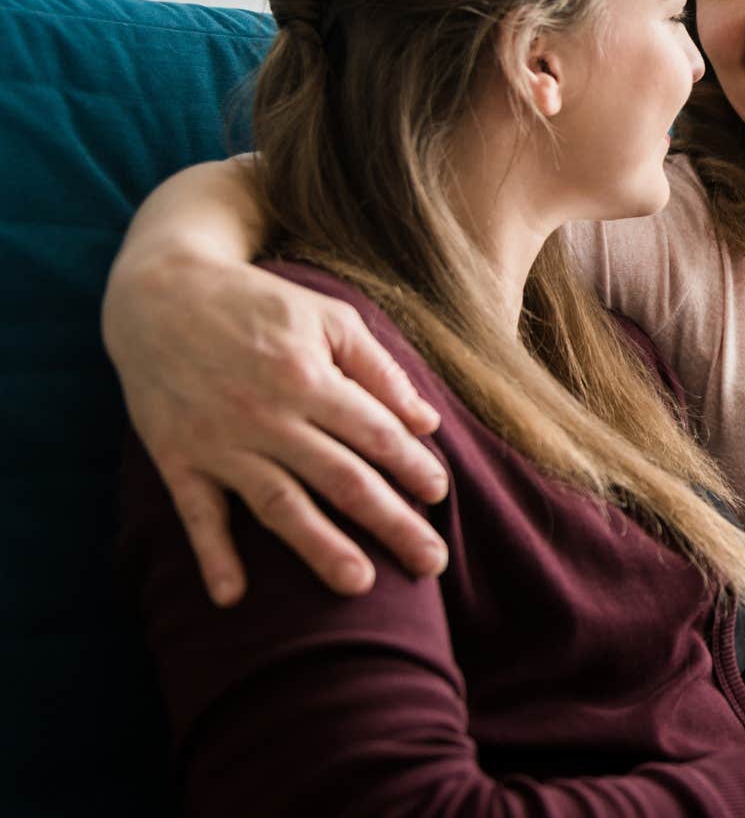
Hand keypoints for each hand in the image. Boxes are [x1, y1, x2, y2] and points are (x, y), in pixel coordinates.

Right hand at [103, 250, 448, 604]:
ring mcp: (219, 442)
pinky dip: (211, 555)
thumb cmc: (258, 304)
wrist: (159, 295)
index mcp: (308, 377)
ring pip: (279, 504)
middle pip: (340, 478)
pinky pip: (196, 514)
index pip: (374, 433)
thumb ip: (379, 369)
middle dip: (390, 522)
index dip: (411, 466)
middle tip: (431, 562)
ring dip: (320, 547)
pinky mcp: (177, 458)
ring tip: (359, 586)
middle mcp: (266, 415)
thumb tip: (427, 421)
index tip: (440, 495)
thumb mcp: (327, 315)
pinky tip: (232, 596)